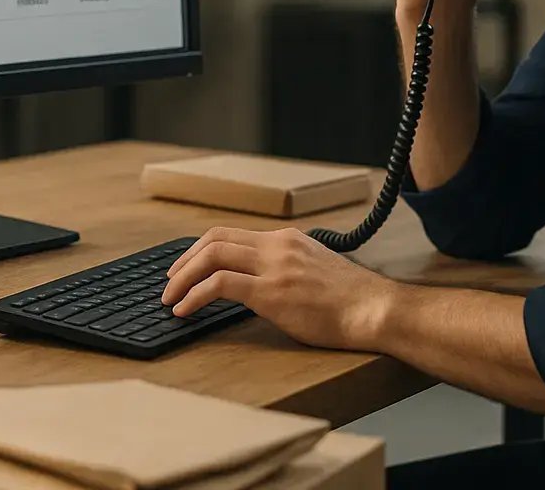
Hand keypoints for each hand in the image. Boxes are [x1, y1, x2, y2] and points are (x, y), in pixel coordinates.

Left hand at [162, 226, 397, 351]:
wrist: (375, 310)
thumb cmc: (352, 300)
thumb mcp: (316, 270)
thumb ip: (286, 268)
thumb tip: (260, 282)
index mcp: (286, 239)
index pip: (230, 234)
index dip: (200, 249)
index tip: (185, 267)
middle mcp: (277, 246)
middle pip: (214, 240)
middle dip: (184, 261)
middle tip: (169, 282)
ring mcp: (274, 267)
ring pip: (212, 257)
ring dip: (182, 278)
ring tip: (170, 299)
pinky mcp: (272, 293)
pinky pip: (220, 286)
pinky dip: (194, 295)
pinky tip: (185, 310)